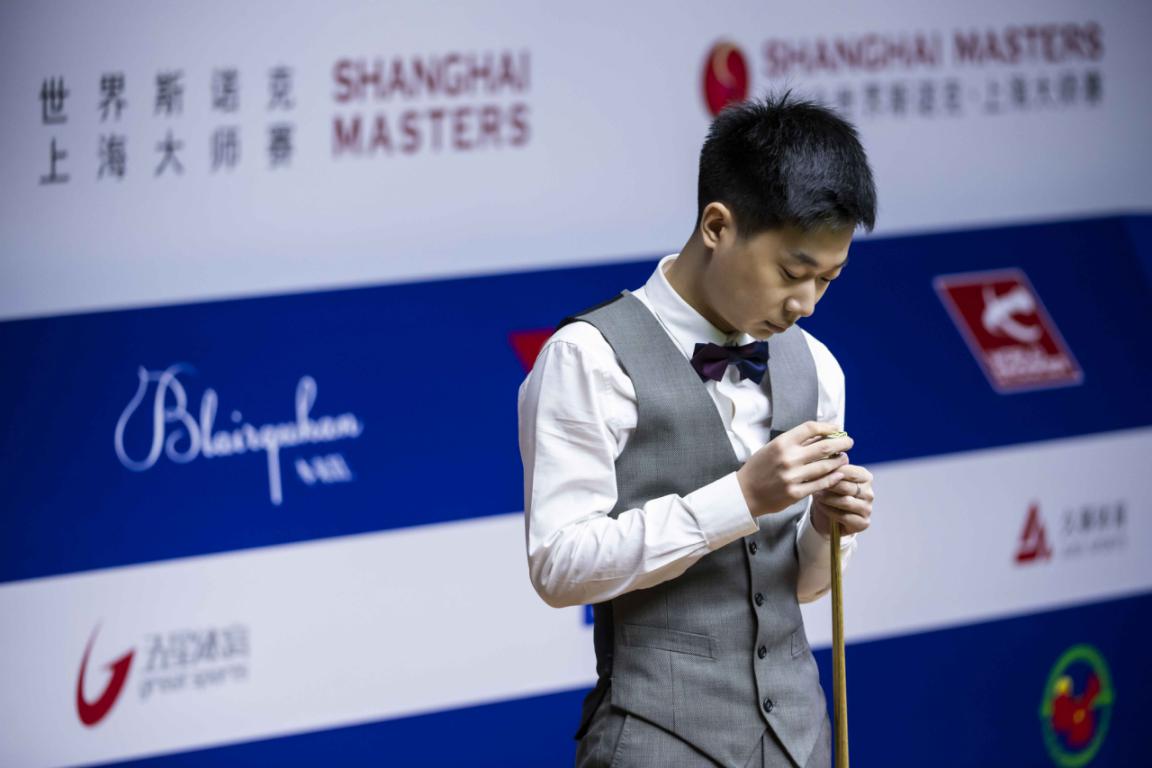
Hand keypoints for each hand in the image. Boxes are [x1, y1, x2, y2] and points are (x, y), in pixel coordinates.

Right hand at [737, 421, 852, 517]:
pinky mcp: (795, 493)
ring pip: (825, 466)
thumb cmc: (759, 468)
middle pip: (824, 446)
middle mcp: (788, 458)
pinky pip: (821, 484)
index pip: (810, 428)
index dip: (828, 427)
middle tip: (849, 442)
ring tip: (844, 458)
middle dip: (841, 443)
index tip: (837, 429)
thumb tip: (820, 434)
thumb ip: (794, 442)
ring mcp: (792, 477)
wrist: (744, 493)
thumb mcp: (772, 448)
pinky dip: (833, 478)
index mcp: (781, 443)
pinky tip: (838, 474)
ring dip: (839, 461)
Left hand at [810, 464, 873, 535]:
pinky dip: (830, 511)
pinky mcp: (863, 523)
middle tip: (812, 484)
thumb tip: (822, 455)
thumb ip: (830, 467)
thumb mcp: (829, 477)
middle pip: (846, 486)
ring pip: (845, 501)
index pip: (849, 471)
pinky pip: (844, 516)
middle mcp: (869, 493)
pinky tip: (820, 506)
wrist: (828, 516)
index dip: (831, 471)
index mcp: (865, 477)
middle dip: (828, 485)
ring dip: (827, 498)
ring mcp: (867, 508)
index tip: (815, 470)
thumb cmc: (829, 492)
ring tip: (816, 494)